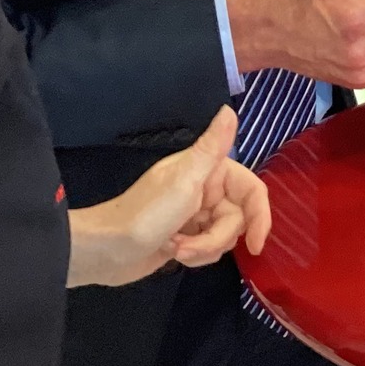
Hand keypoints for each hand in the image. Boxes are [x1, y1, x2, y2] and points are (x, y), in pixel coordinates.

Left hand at [68, 108, 270, 287]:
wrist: (105, 251)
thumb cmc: (145, 215)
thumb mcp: (184, 181)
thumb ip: (211, 147)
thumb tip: (228, 109)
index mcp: (207, 170)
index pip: (251, 189)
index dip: (259, 216)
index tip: (256, 245)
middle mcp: (205, 189)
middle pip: (238, 218)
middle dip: (215, 238)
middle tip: (187, 244)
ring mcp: (195, 215)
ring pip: (224, 236)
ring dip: (202, 248)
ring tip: (175, 248)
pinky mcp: (187, 237)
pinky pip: (209, 249)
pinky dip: (195, 255)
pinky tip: (172, 253)